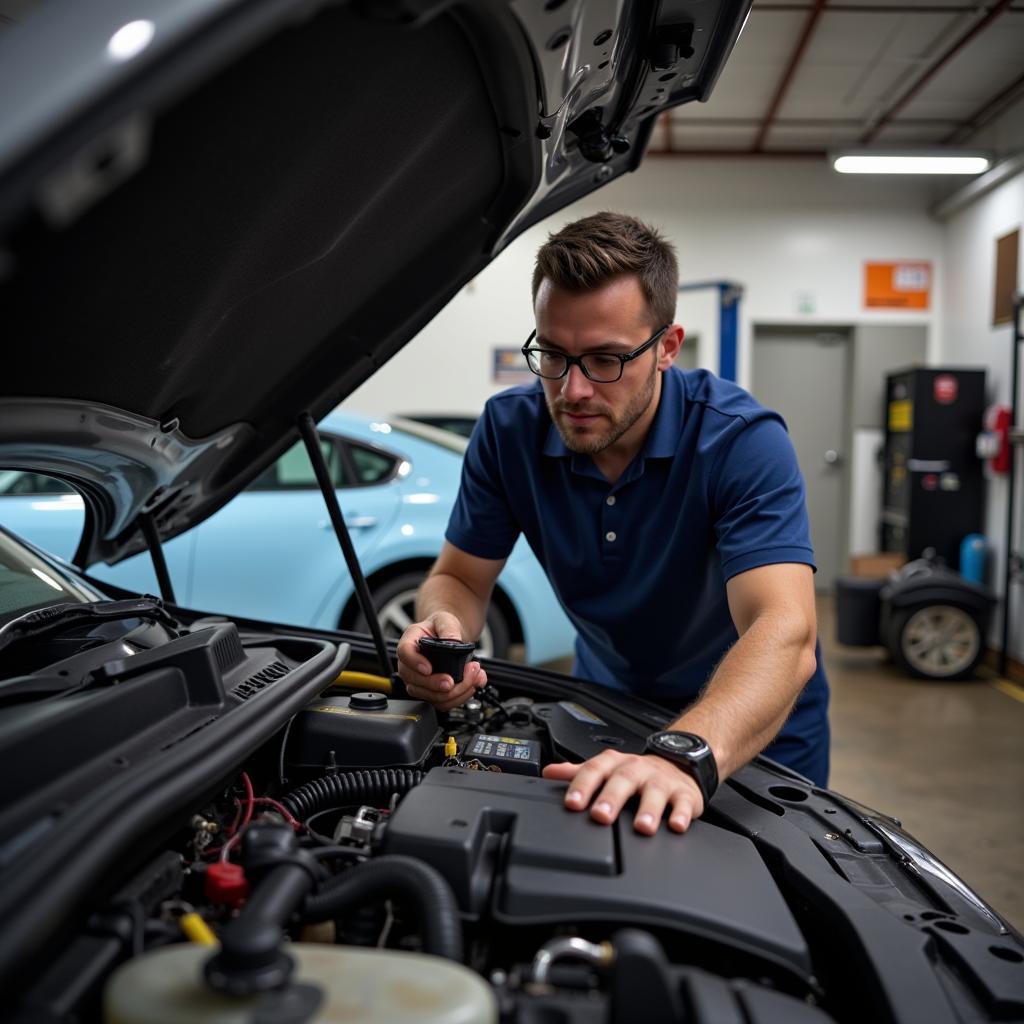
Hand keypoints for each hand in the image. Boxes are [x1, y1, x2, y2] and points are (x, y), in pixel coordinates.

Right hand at [396, 611, 486, 711]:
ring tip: (473, 677)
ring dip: (454, 692)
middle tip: (456, 679)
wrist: (447, 638)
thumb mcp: (444, 620)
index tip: (429, 668)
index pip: (405, 653)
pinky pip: (442, 703)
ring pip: (430, 696)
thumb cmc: (440, 628)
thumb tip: (453, 640)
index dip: (415, 663)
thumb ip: (448, 628)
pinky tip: (472, 685)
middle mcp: (409, 665)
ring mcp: (418, 682)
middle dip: (437, 684)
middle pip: (415, 681)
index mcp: (409, 643)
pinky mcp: (430, 693)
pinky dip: (460, 697)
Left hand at [542, 750, 703, 834]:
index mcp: (614, 764)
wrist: (676, 765)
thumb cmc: (635, 773)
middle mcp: (637, 770)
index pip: (595, 770)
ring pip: (655, 792)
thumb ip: (577, 773)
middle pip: (623, 780)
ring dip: (648, 809)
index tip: (572, 803)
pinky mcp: (684, 794)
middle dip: (612, 798)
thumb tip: (548, 772)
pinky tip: (676, 825)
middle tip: (601, 816)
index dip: (582, 786)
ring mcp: (661, 781)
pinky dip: (681, 814)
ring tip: (642, 827)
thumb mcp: (605, 768)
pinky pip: (684, 803)